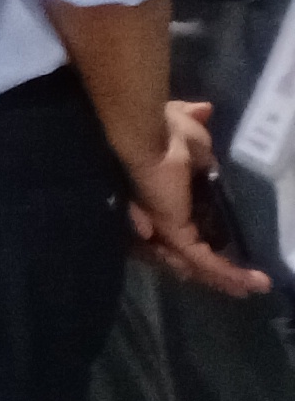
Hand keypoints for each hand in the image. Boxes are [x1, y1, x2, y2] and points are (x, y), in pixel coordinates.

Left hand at [127, 100, 270, 298]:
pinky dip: (228, 272)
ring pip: (195, 263)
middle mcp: (160, 217)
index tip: (220, 251)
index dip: (196, 244)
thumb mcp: (189, 131)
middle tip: (240, 286)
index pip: (179, 230)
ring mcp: (165, 227)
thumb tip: (204, 112)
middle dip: (214, 272)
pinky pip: (202, 260)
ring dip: (226, 277)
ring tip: (252, 288)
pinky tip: (253, 283)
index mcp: (165, 199)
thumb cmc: (165, 131)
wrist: (147, 133)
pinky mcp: (173, 231)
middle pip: (185, 254)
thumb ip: (197, 131)